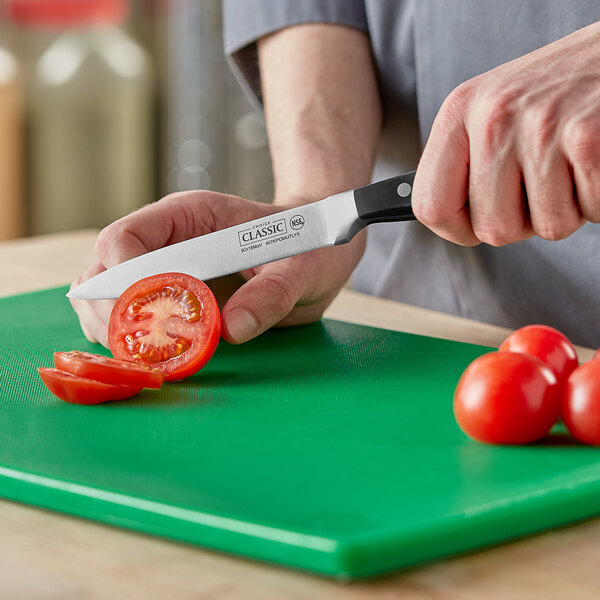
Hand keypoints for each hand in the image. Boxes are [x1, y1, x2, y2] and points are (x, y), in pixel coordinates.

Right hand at [70, 191, 365, 346]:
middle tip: (145, 350)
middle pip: (102, 274)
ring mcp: (162, 272)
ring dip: (119, 335)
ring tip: (152, 359)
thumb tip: (231, 329)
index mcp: (187, 217)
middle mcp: (164, 242)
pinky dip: (135, 345)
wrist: (311, 252)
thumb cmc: (304, 246)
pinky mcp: (169, 300)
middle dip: (114, 317)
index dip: (124, 279)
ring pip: (106, 302)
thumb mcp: (300, 267)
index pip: (126, 238)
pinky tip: (160, 360)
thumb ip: (271, 293)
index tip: (150, 314)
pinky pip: (133, 323)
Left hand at [413, 21, 599, 245]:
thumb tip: (447, 219)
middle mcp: (492, 117)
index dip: (455, 229)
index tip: (474, 222)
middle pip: (492, 229)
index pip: (430, 206)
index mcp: (458, 112)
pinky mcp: (586, 137)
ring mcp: (539, 126)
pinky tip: (593, 160)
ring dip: (567, 208)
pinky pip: (591, 211)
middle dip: (523, 221)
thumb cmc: (554, 91)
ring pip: (547, 227)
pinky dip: (597, 199)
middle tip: (541, 184)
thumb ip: (465, 162)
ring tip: (570, 163)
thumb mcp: (492, 111)